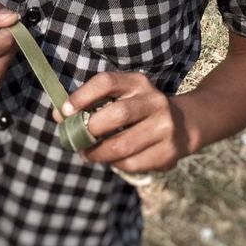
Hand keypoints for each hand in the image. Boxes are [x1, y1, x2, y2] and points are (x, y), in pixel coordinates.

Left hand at [51, 71, 198, 176]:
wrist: (185, 123)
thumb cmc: (139, 109)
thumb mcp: (123, 97)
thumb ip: (94, 103)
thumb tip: (60, 116)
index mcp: (138, 83)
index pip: (107, 82)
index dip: (82, 95)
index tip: (64, 112)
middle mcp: (154, 101)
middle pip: (118, 114)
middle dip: (91, 129)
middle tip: (76, 139)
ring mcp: (164, 126)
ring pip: (123, 144)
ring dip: (98, 153)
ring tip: (87, 153)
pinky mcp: (168, 151)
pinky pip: (132, 162)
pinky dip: (115, 164)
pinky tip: (110, 160)